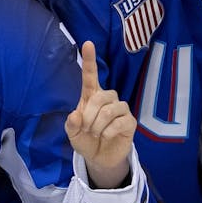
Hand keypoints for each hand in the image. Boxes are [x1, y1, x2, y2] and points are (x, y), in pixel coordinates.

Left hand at [65, 40, 134, 188]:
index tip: (87, 43)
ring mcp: (121, 109)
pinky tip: (105, 136)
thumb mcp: (72, 134)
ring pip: (110, 109)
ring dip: (98, 125)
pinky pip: (120, 121)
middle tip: (85, 128)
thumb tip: (76, 115)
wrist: (100, 158)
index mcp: (91, 96)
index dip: (89, 60)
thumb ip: (71, 124)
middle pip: (101, 96)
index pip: (91, 75)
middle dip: (89, 115)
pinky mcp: (130, 121)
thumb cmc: (86, 140)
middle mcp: (108, 99)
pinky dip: (108, 131)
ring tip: (95, 133)